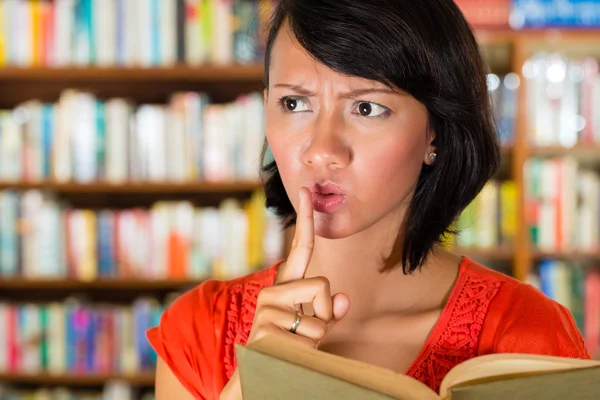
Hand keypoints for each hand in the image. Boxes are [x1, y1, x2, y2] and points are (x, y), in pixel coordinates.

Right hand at [219, 187, 349, 398]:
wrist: (258, 379)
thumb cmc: (288, 352)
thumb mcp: (312, 330)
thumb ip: (327, 312)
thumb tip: (342, 300)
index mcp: (283, 287)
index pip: (300, 249)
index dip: (306, 219)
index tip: (307, 190)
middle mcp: (272, 292)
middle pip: (322, 284)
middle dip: (325, 313)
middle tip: (305, 332)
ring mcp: (267, 309)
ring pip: (320, 314)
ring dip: (317, 335)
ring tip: (294, 345)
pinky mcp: (268, 328)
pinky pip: (312, 334)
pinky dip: (310, 348)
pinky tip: (288, 353)